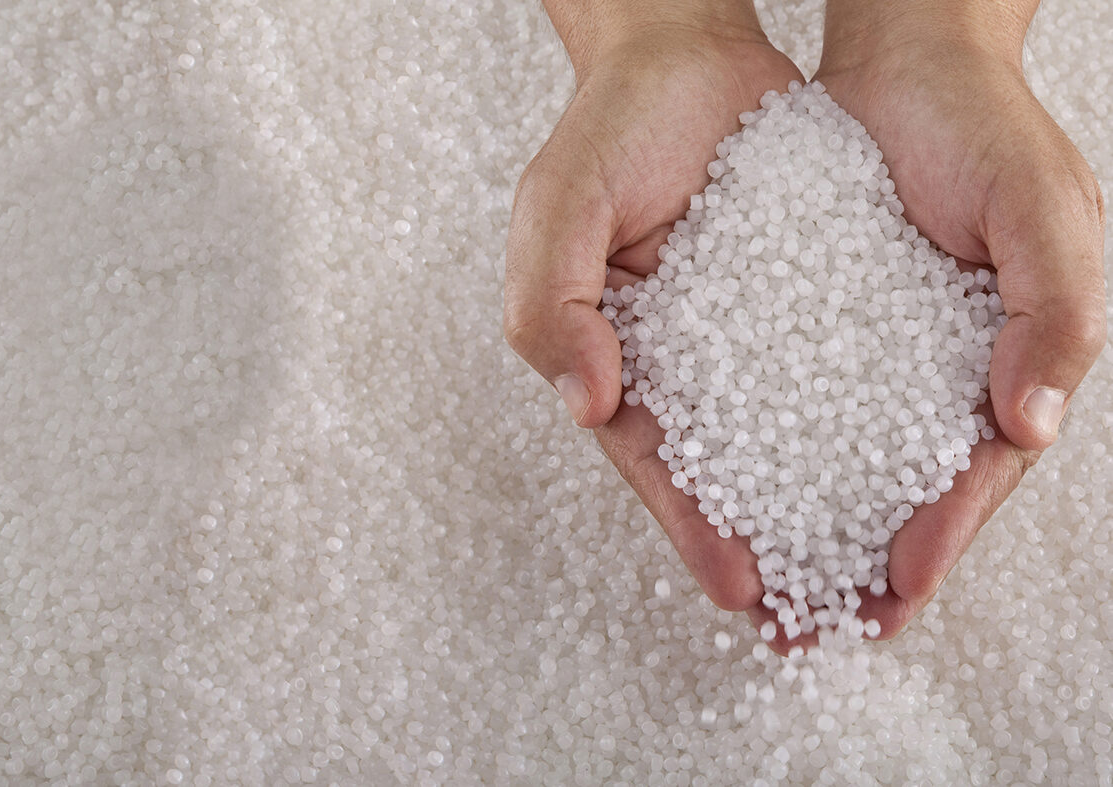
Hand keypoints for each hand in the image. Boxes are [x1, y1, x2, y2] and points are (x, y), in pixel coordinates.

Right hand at [504, 3, 803, 622]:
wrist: (687, 57)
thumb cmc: (610, 130)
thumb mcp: (556, 209)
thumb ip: (550, 304)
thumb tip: (587, 401)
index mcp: (614, 355)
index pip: (652, 459)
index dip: (690, 525)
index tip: (737, 583)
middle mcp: (681, 359)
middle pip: (720, 470)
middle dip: (758, 543)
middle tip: (805, 612)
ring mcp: (741, 336)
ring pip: (780, 438)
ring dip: (812, 506)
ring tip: (858, 570)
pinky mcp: (798, 302)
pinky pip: (830, 372)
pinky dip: (854, 424)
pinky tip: (893, 467)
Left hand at [782, 0, 1106, 649]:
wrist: (903, 66)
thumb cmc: (988, 131)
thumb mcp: (1046, 213)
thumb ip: (1057, 316)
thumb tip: (1030, 426)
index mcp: (1007, 362)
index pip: (976, 473)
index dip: (943, 534)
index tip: (895, 589)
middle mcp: (936, 371)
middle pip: (902, 489)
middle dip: (866, 563)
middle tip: (822, 631)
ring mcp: (871, 354)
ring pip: (839, 461)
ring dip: (810, 530)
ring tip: (772, 594)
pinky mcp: (809, 324)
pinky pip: (786, 402)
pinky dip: (766, 453)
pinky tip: (735, 493)